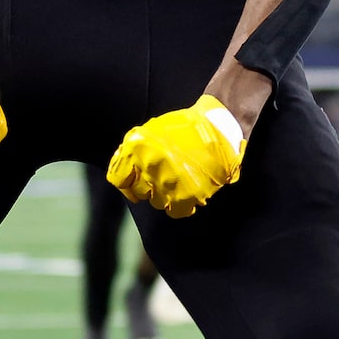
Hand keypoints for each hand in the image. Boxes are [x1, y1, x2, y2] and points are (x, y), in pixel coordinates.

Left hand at [108, 95, 245, 218]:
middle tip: (163, 175)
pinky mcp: (187, 195)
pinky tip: (188, 193)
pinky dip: (181, 206)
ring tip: (179, 181)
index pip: (119, 179)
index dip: (127, 183)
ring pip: (156, 203)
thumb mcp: (151, 130)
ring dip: (166, 195)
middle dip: (149, 185)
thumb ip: (133, 151)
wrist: (219, 129)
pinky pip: (176, 212)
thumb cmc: (185, 127)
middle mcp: (149, 167)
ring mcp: (167, 183)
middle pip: (140, 192)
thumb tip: (123, 170)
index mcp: (136, 149)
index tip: (133, 185)